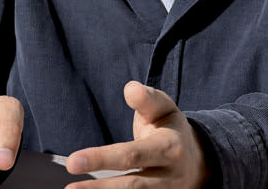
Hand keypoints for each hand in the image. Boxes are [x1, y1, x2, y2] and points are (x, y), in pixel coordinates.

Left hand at [64, 81, 208, 187]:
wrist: (198, 161)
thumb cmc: (169, 129)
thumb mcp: (163, 108)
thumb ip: (146, 99)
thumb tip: (130, 88)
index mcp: (170, 148)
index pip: (131, 155)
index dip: (101, 159)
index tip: (72, 161)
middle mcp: (169, 176)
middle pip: (132, 186)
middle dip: (99, 188)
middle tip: (69, 188)